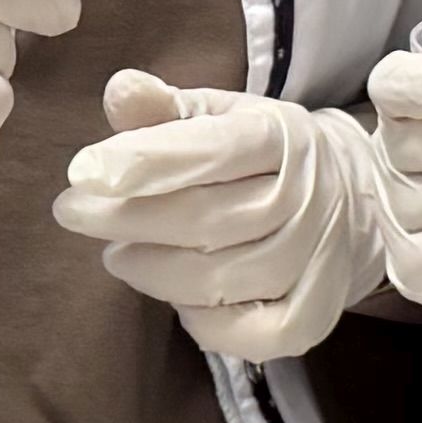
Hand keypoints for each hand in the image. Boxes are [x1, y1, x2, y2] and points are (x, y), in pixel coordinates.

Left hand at [52, 74, 390, 361]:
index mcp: (282, 136)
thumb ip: (164, 107)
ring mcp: (318, 260)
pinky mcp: (316, 314)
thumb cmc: (259, 155)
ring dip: (153, 271)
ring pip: (220, 279)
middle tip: (73, 213)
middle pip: (207, 219)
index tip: (82, 172)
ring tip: (119, 254)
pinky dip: (201, 320)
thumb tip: (120, 89)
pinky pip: (249, 333)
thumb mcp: (217, 115)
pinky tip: (174, 295)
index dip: (145, 161)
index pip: (214, 149)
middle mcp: (308, 197)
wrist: (348, 199)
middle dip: (127, 218)